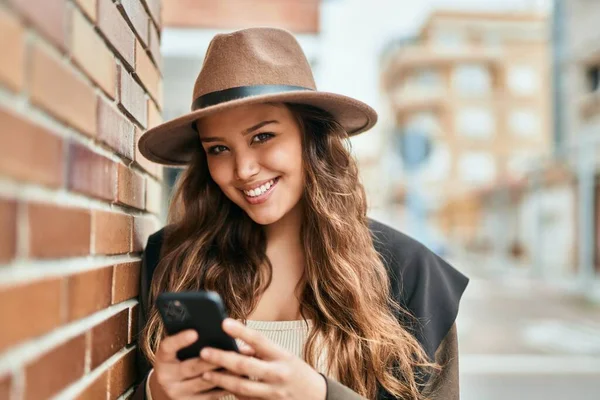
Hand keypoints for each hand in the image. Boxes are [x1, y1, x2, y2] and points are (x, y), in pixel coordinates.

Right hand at [151, 329, 255, 398]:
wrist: (167, 391)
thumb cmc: (178, 362)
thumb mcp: (176, 351)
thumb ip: (188, 340)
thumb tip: (215, 326)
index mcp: (162, 359)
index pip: (167, 347)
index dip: (180, 340)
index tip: (195, 332)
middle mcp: (166, 378)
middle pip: (192, 366)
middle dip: (214, 358)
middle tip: (232, 349)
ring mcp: (178, 394)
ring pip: (205, 382)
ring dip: (225, 372)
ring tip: (242, 362)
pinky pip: (211, 395)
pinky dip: (226, 385)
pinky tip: (239, 377)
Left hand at [199, 318, 326, 399]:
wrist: (316, 397)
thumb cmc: (296, 372)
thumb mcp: (284, 356)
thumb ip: (260, 351)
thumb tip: (237, 347)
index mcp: (282, 356)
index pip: (260, 340)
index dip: (241, 332)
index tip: (224, 323)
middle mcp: (278, 374)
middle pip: (246, 366)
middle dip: (223, 359)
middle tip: (204, 352)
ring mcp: (273, 393)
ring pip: (242, 387)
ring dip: (222, 380)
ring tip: (205, 373)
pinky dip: (231, 393)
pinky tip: (218, 388)